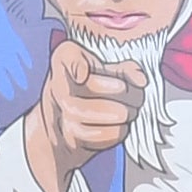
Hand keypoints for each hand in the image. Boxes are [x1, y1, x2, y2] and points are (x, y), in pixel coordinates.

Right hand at [25, 36, 139, 191]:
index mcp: (65, 54)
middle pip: (122, 91)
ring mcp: (63, 111)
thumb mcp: (102, 73)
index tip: (131, 80)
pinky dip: (114, 136)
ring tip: (115, 117)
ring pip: (119, 115)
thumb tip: (140, 77)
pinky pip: (112, 134)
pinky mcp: (71, 137)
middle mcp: (59, 81)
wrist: (51, 137)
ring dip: (124, 119)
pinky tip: (103, 132)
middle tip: (128, 102)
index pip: (101, 62)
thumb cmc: (84, 98)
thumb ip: (125, 68)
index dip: (125, 75)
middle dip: (132, 100)